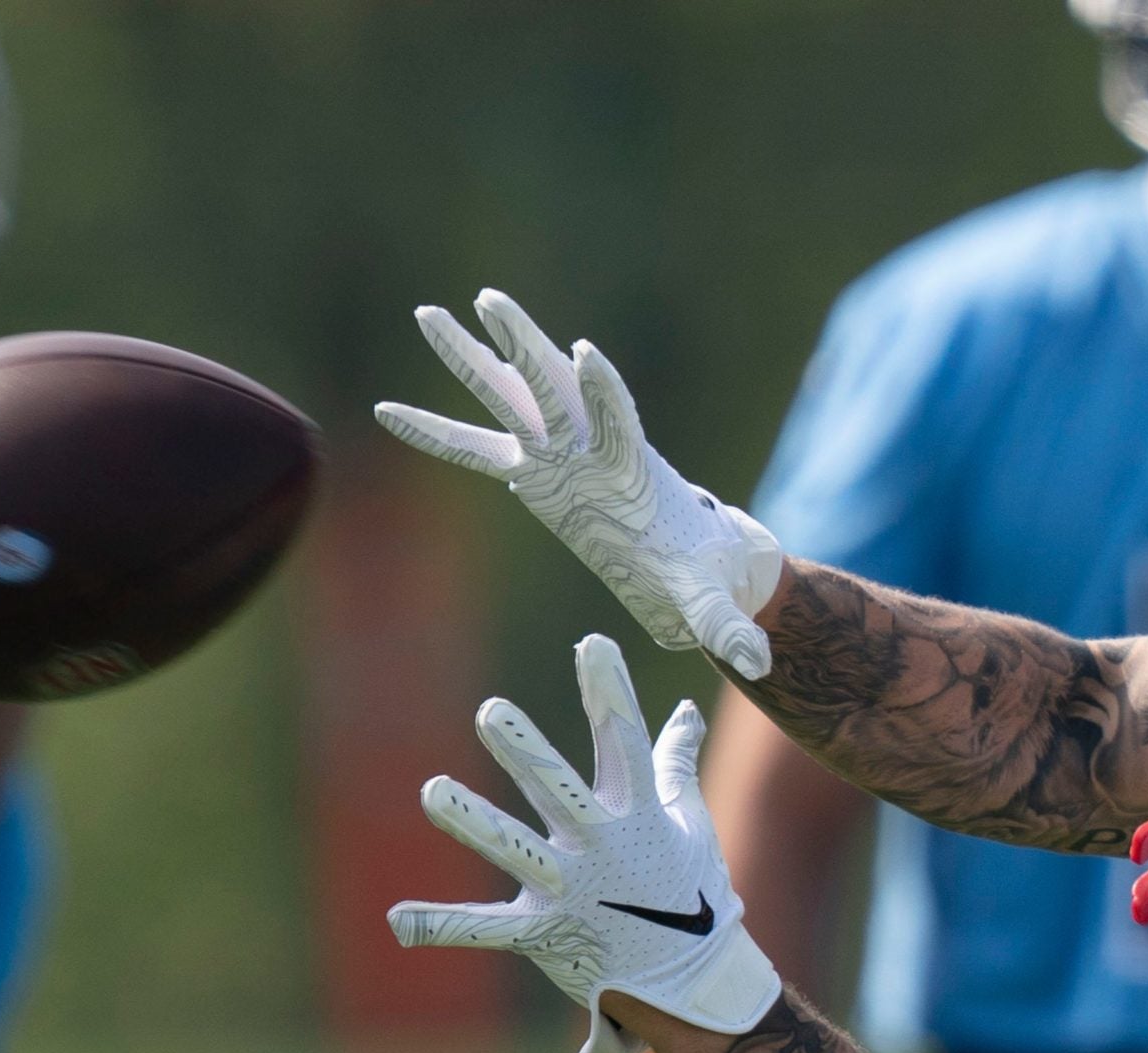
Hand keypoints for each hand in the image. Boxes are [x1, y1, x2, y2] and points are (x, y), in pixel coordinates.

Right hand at [376, 291, 785, 679]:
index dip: (602, 390)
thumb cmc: (702, 577)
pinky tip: (390, 410)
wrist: (693, 562)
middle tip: (490, 300)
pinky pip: (476, 452)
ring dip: (471, 359)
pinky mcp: (535, 476)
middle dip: (523, 346)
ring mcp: (559, 456)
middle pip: (553, 388)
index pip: (616, 420)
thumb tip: (757, 658)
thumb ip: (726, 626)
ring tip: (427, 314)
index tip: (584, 352)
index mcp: (631, 469)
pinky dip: (437, 434)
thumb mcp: (711, 605)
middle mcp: (590, 449)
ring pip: (509, 399)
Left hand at [389, 635, 783, 1052]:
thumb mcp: (690, 823)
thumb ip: (675, 764)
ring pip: (514, 848)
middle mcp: (601, 848)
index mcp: (637, 815)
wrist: (691, 982)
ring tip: (431, 790)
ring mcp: (570, 890)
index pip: (624, 742)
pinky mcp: (543, 932)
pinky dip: (441, 926)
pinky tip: (397, 920)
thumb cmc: (691, 894)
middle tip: (491, 712)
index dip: (610, 692)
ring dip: (472, 820)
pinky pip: (485, 929)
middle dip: (526, 752)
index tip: (592, 643)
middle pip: (558, 790)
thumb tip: (686, 710)